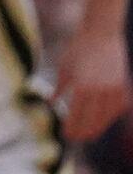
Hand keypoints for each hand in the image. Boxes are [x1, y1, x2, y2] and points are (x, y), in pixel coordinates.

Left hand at [53, 23, 130, 141]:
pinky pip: (117, 108)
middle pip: (92, 121)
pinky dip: (110, 116)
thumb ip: (58, 89)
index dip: (71, 128)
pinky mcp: (123, 87)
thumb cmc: (78, 50)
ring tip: (88, 133)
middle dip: (83, 132)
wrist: (101, 34)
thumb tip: (49, 103)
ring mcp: (114, 90)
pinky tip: (103, 120)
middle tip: (76, 138)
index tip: (66, 135)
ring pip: (107, 117)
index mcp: (82, 88)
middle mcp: (100, 92)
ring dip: (98, 127)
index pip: (76, 116)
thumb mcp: (64, 69)